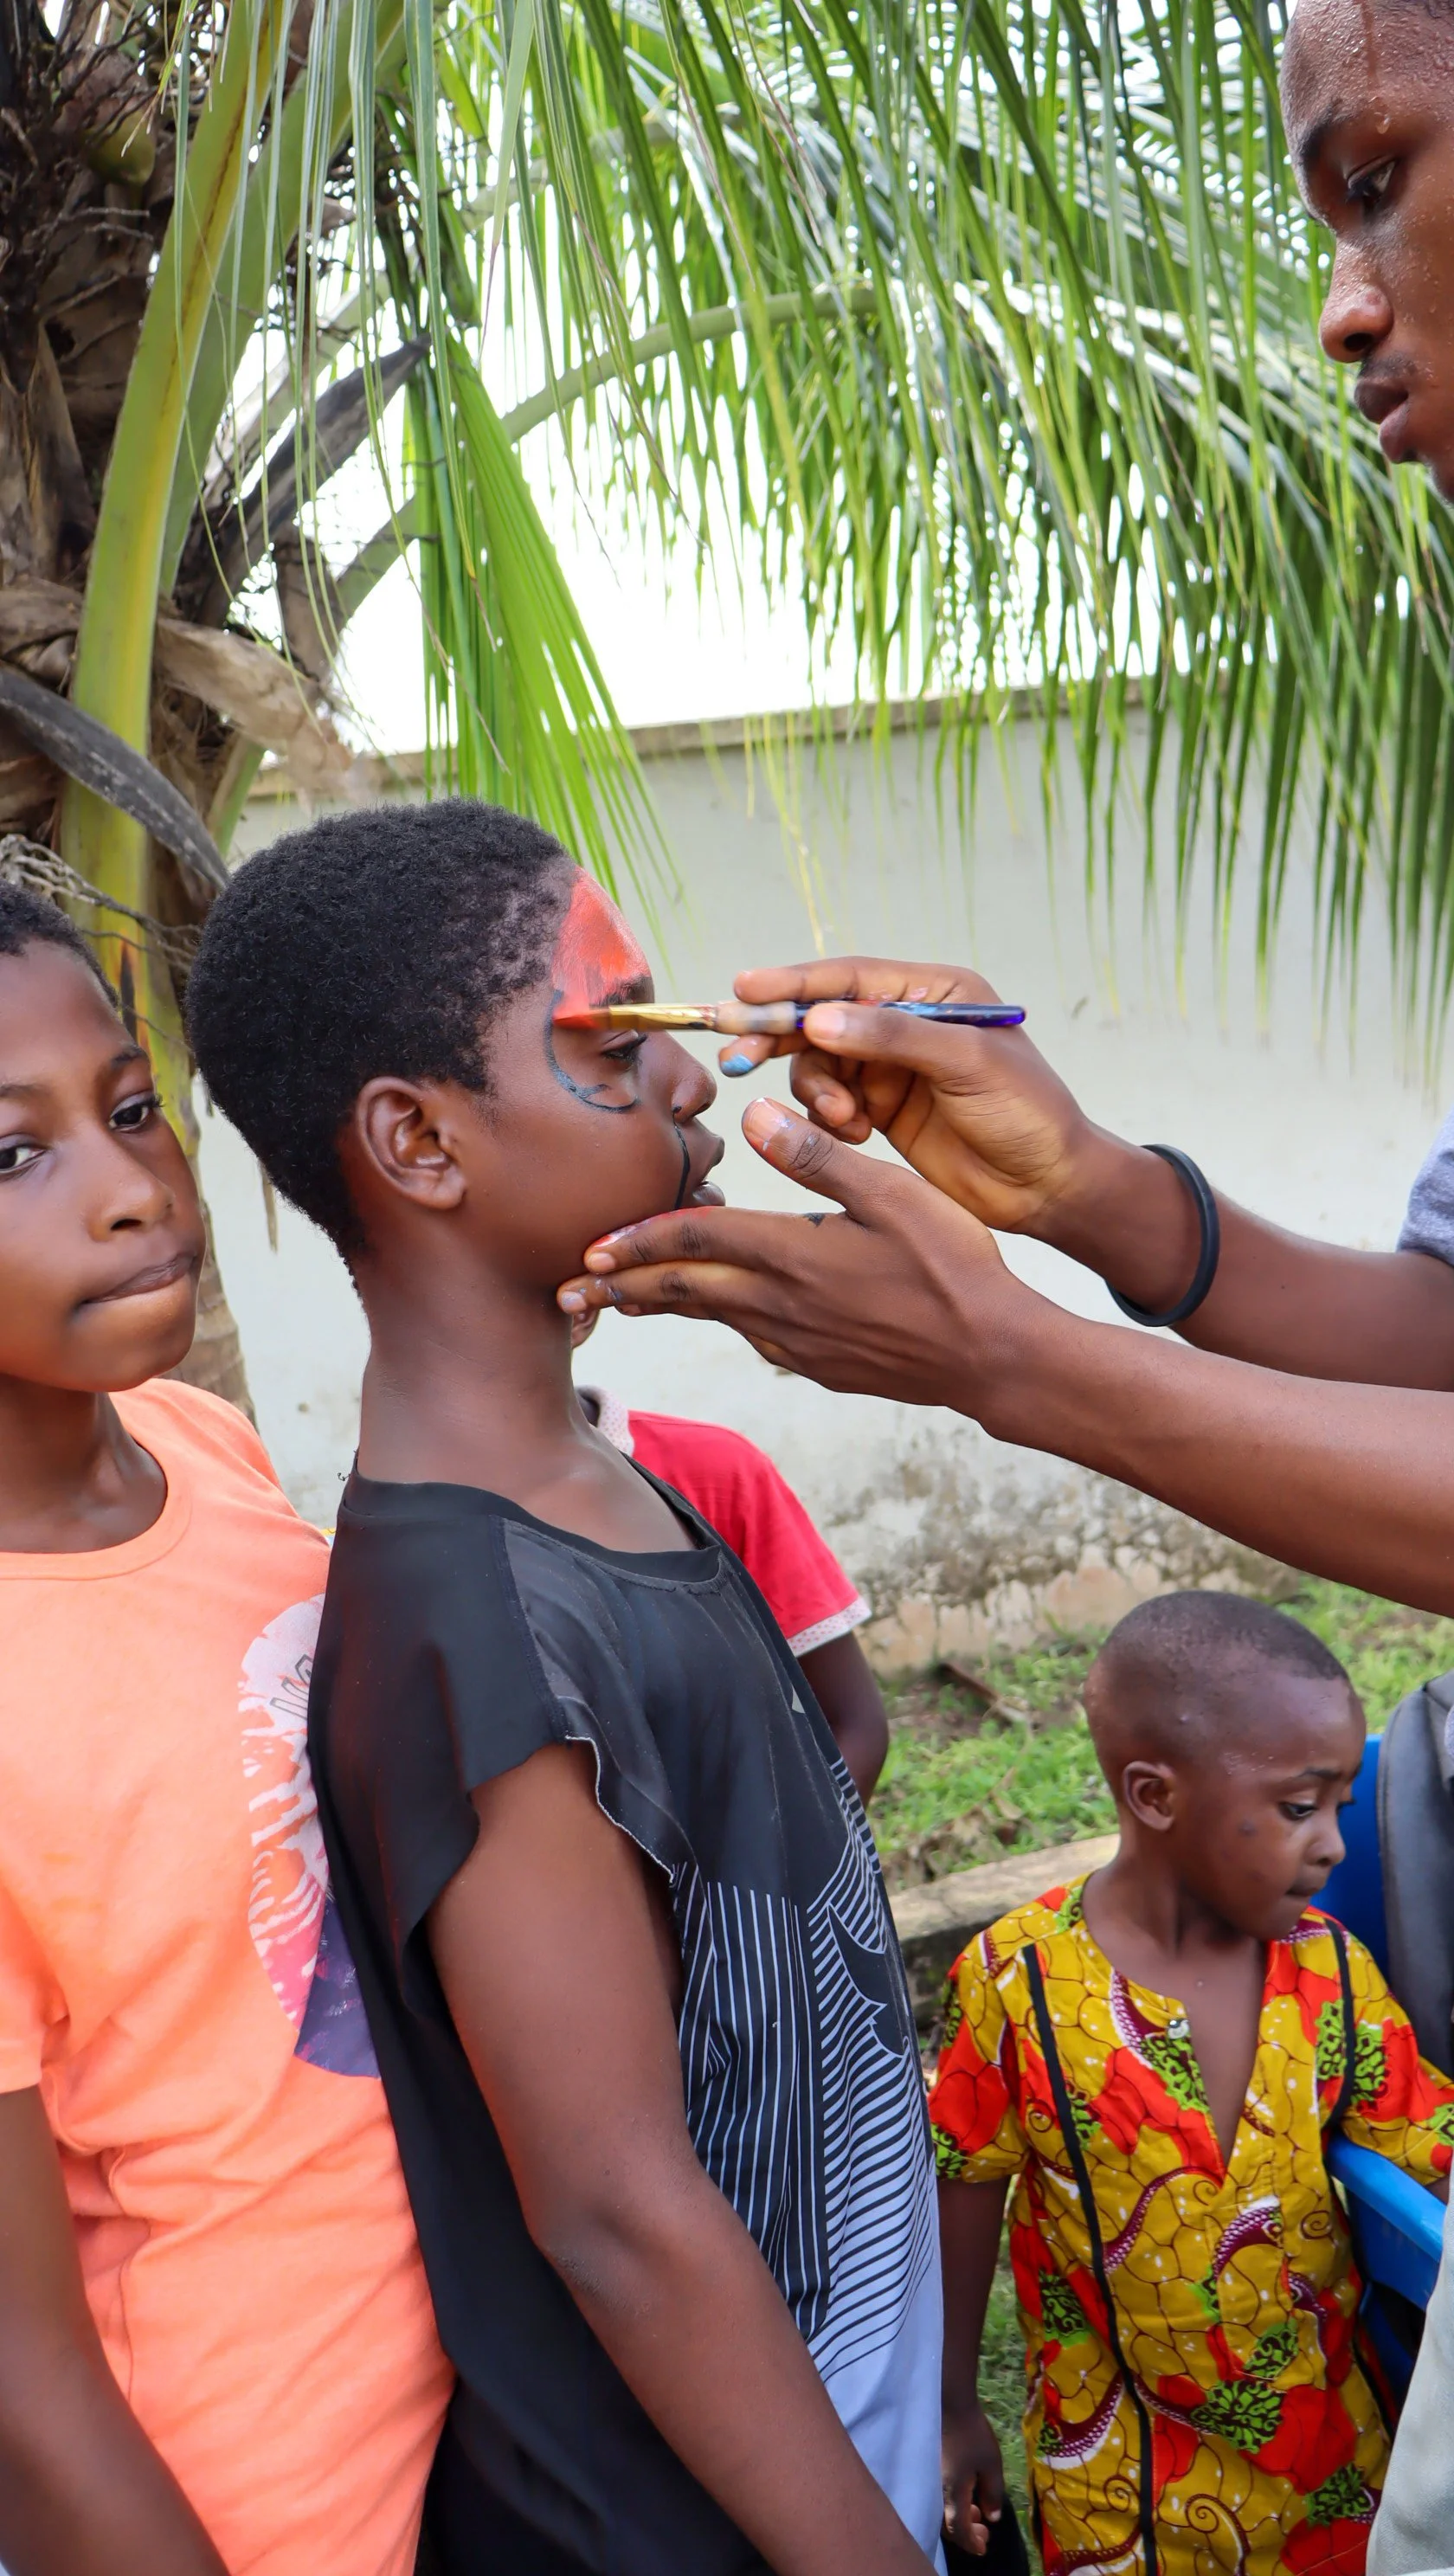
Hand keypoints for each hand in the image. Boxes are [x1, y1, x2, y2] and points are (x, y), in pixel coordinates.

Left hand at [556, 1097, 1037, 1422]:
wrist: (992, 1356)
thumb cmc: (953, 1265)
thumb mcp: (892, 1193)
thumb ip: (818, 1155)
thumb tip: (753, 1114)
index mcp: (791, 1253)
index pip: (695, 1241)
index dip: (639, 1241)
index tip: (592, 1245)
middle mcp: (781, 1303)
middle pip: (683, 1291)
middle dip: (622, 1287)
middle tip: (570, 1290)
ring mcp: (798, 1343)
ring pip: (712, 1318)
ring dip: (661, 1309)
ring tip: (619, 1306)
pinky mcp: (821, 1365)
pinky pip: (754, 1339)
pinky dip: (719, 1325)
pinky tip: (720, 1318)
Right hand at [716, 957, 1099, 1237]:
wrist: (1047, 1185)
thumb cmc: (1026, 1113)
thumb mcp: (966, 1065)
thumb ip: (893, 1037)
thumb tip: (820, 1019)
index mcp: (935, 993)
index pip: (850, 978)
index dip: (794, 984)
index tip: (744, 989)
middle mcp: (907, 1023)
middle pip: (823, 1018)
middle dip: (781, 1036)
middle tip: (738, 1055)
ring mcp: (892, 1067)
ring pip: (820, 1065)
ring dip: (817, 1091)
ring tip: (840, 1118)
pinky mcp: (882, 1109)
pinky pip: (831, 1102)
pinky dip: (830, 1117)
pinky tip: (854, 1134)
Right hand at [942, 2400, 1005, 2558]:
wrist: (948, 2404)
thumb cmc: (972, 2434)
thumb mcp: (991, 2465)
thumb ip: (992, 2493)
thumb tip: (991, 2517)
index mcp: (953, 2494)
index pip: (960, 2530)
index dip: (972, 2543)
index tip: (985, 2547)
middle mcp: (938, 2492)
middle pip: (948, 2526)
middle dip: (967, 2534)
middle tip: (985, 2531)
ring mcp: (932, 2481)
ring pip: (942, 2512)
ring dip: (960, 2518)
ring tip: (978, 2510)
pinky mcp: (930, 2470)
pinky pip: (940, 2498)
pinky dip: (953, 2504)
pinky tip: (966, 2493)